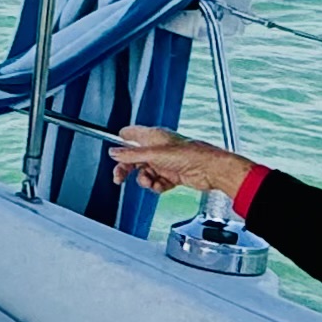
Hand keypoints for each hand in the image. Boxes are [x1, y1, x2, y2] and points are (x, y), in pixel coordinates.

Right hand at [108, 125, 252, 197]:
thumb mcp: (153, 154)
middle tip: (119, 178)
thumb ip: (131, 154)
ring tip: (150, 182)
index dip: (121, 142)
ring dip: (145, 180)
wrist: (209, 169)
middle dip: (127, 169)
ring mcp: (165, 162)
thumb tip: (113, 152)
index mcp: (154, 136)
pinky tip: (162, 185)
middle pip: (135, 159)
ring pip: (145, 173)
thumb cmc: (188, 154)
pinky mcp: (172, 175)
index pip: (132, 135)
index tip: (112, 151)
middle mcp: (159, 148)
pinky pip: (157, 183)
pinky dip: (157, 186)